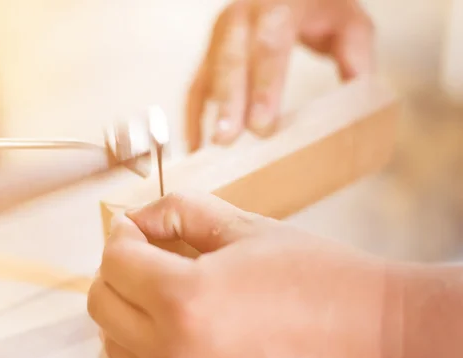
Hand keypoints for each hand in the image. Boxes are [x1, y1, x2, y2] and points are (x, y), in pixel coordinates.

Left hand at [88, 193, 398, 357]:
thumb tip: (139, 218)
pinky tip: (172, 331)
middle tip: (143, 256)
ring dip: (126, 313)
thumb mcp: (248, 228)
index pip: (117, 261)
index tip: (132, 228)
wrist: (375, 343)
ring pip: (114, 348)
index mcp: (187, 299)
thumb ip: (181, 212)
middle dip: (117, 271)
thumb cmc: (321, 283)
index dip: (121, 235)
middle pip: (103, 306)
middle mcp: (176, 355)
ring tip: (160, 293)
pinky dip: (143, 351)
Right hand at [186, 0, 374, 150]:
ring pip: (209, 73)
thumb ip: (355, 55)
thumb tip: (357, 96)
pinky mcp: (210, 52)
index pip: (269, 46)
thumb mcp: (348, 22)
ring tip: (206, 149)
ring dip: (207, 112)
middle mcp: (242, 17)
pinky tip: (196, 144)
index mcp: (278, 5)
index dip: (263, 87)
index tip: (261, 126)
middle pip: (230, 60)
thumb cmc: (320, 7)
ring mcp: (222, 34)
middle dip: (228, 102)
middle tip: (226, 139)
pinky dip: (194, 115)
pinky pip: (196, 84)